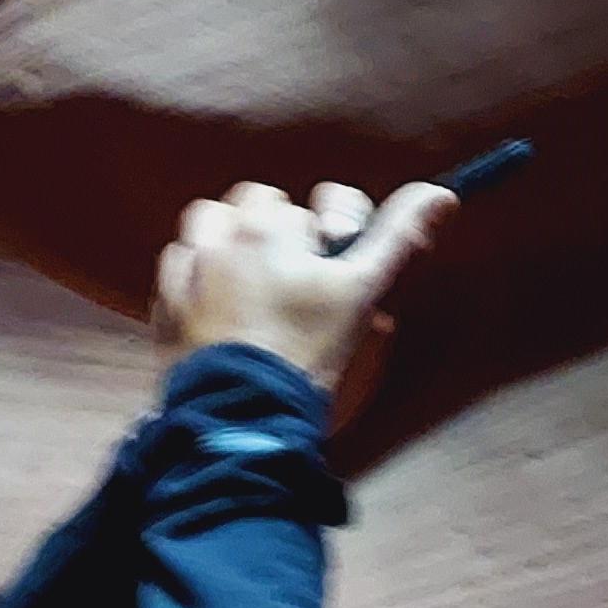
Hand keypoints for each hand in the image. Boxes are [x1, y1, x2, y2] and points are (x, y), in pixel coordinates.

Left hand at [152, 176, 453, 415]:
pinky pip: (176, 267)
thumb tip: (442, 193)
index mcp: (273, 226)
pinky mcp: (165, 304)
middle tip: (297, 281)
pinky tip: (217, 307)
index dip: (333, 232)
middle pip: (256, 206)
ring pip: (208, 226)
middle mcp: (224, 235)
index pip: (315, 203)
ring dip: (230, 243)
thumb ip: (398, 238)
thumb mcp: (364, 294)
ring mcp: (188, 269)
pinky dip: (195, 277)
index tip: (335, 266)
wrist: (244, 414)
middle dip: (277, 232)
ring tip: (251, 285)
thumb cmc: (308, 351)